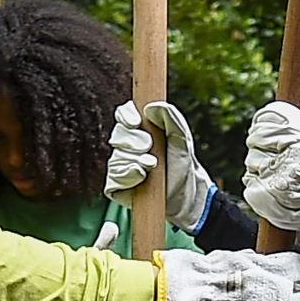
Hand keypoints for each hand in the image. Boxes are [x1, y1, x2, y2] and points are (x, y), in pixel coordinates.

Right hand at [109, 99, 214, 233]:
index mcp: (139, 130)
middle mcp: (126, 147)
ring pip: (115, 158)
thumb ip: (171, 118)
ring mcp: (120, 166)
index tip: (137, 122)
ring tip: (153, 166)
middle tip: (150, 148)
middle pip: (117, 136)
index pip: (123, 115)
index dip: (126, 116)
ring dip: (134, 160)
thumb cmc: (182, 163)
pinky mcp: (117, 186)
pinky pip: (113, 178)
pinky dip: (128, 176)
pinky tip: (141, 177)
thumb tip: (151, 107)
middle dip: (134, 141)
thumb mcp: (182, 138)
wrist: (186, 193)